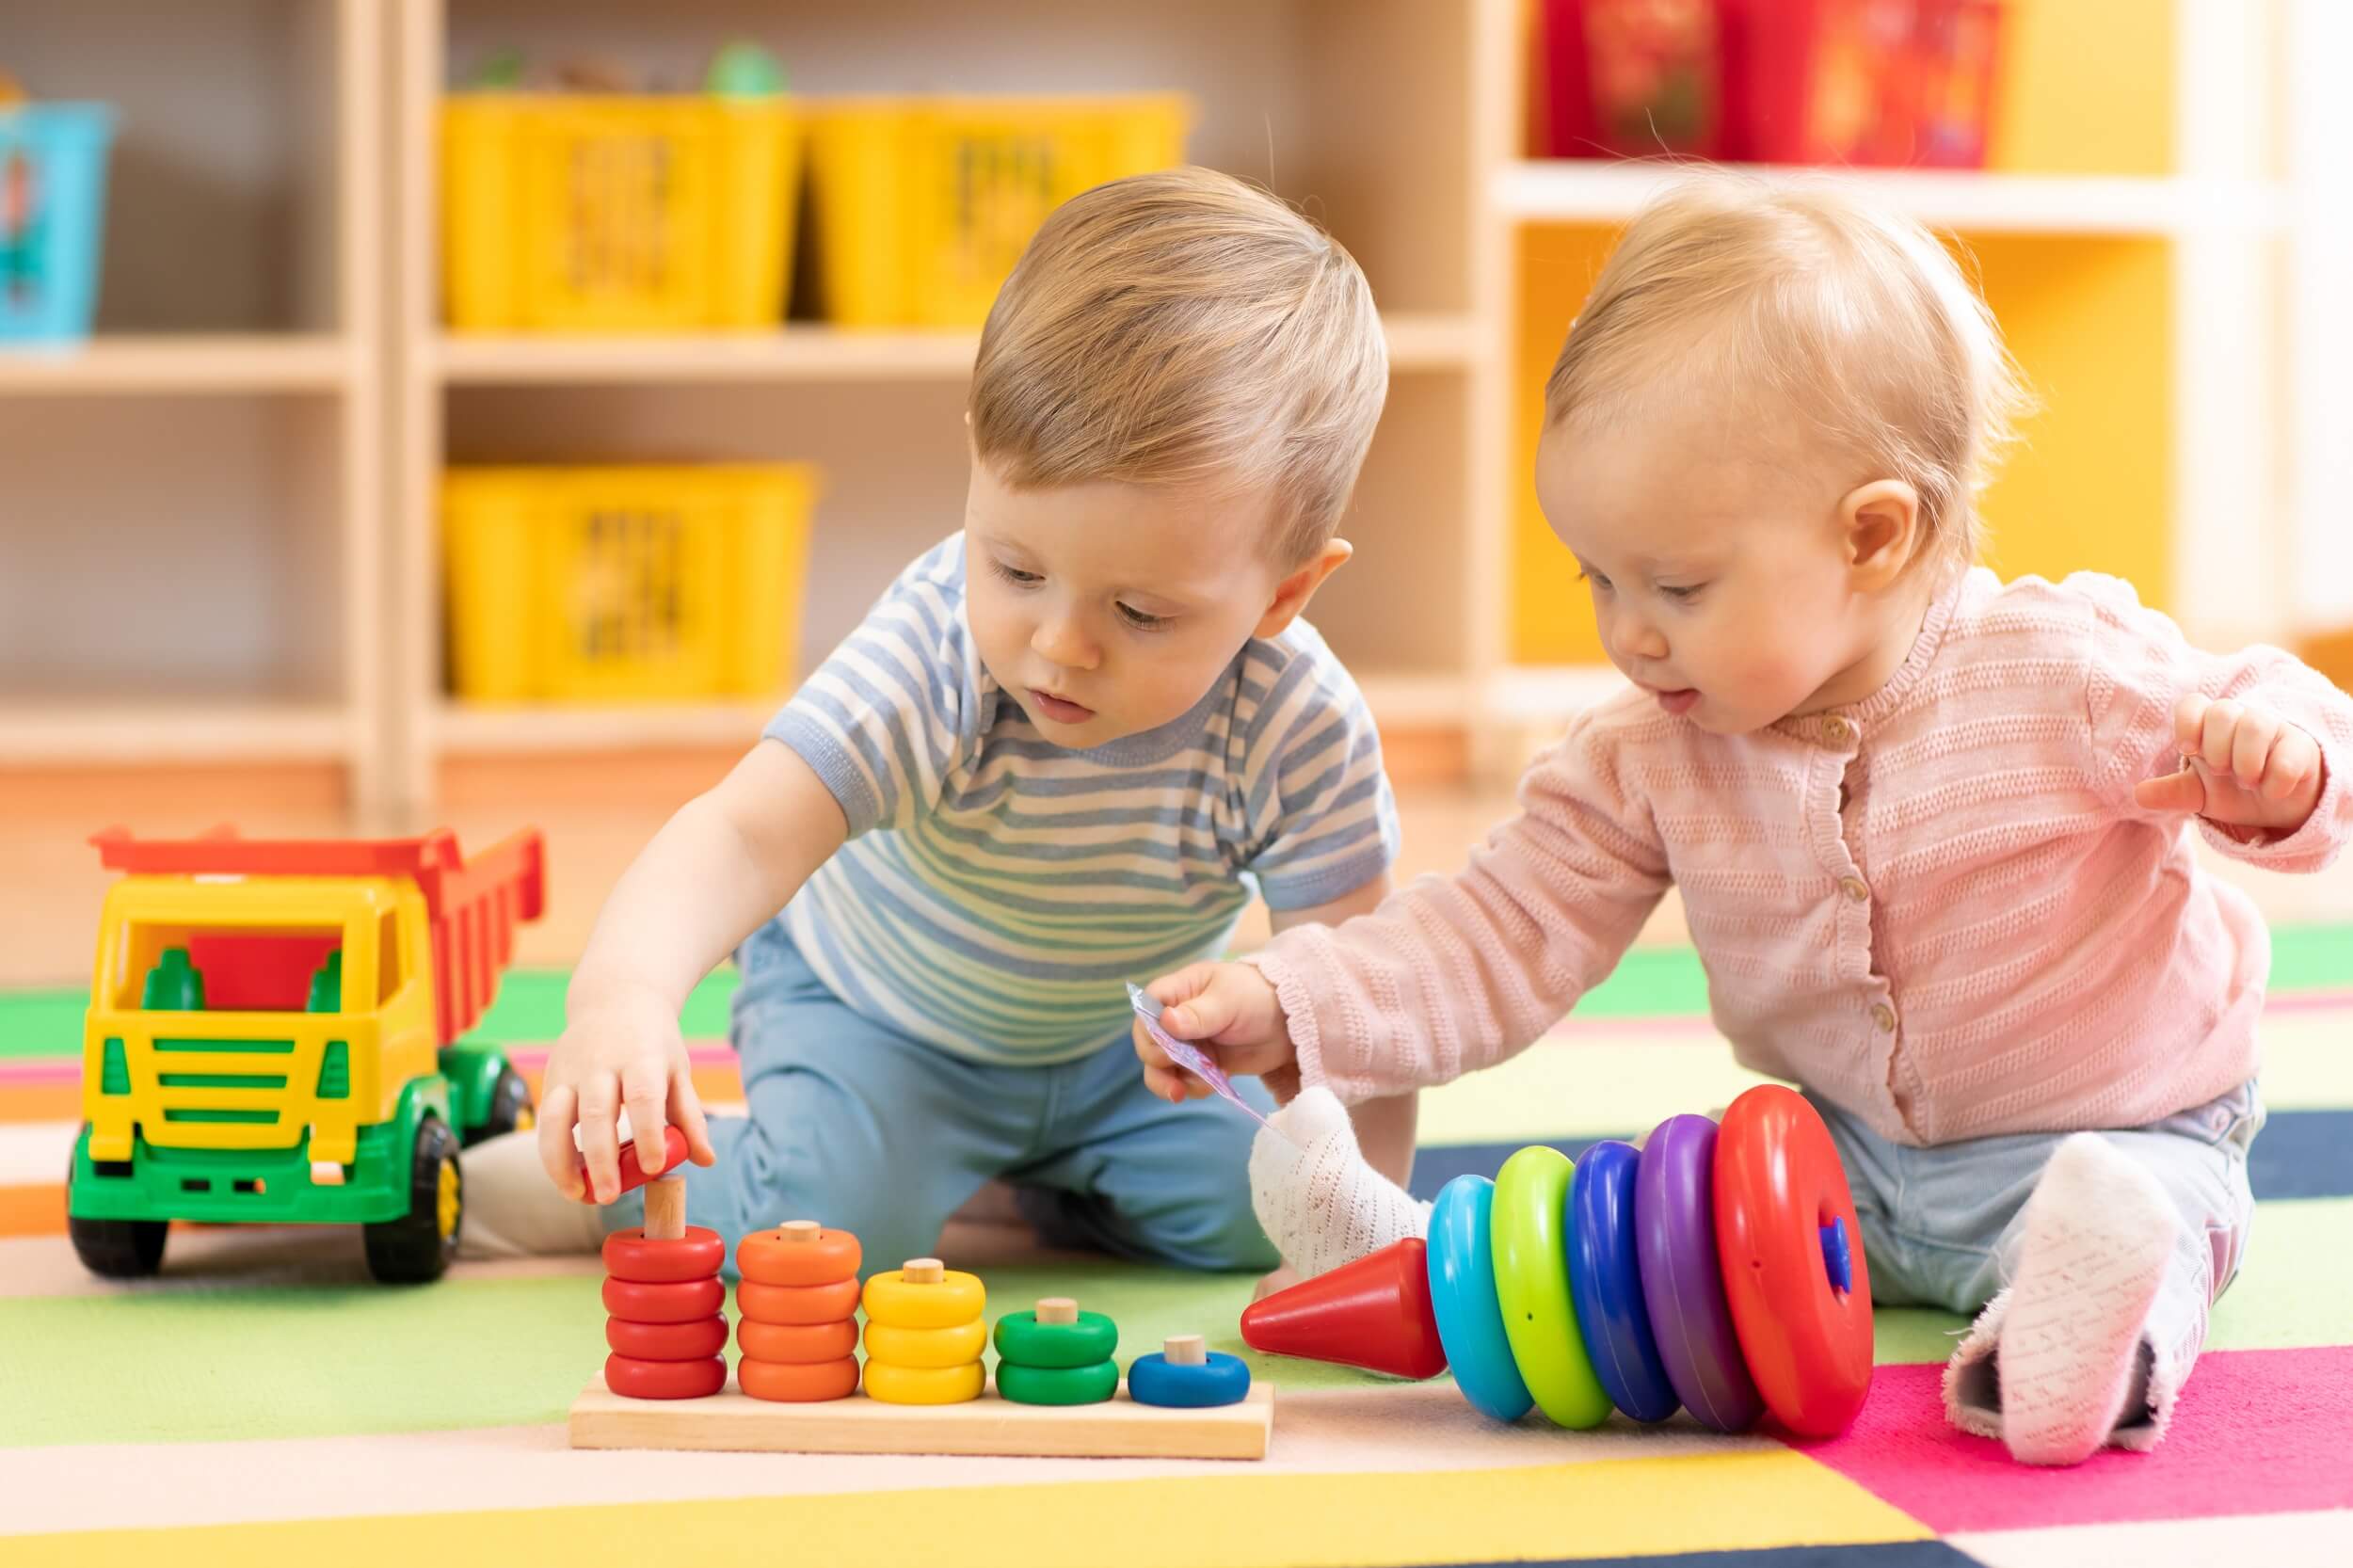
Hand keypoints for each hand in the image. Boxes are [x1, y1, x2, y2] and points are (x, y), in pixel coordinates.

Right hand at [537, 982, 715, 1203]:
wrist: (616, 996)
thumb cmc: (653, 1042)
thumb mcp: (677, 1070)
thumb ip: (690, 1115)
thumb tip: (706, 1159)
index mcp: (642, 1057)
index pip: (644, 1097)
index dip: (648, 1134)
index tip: (653, 1168)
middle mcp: (602, 1062)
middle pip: (597, 1113)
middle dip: (601, 1159)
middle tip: (609, 1197)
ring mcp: (571, 1069)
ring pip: (556, 1118)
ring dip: (561, 1161)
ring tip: (577, 1195)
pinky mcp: (551, 1078)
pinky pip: (545, 1120)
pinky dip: (551, 1152)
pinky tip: (567, 1177)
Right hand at [1131, 961, 1298, 1103]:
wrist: (1289, 1023)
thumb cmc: (1257, 997)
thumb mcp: (1229, 1001)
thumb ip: (1198, 1014)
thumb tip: (1166, 1021)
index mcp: (1177, 992)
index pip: (1146, 1009)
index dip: (1149, 1030)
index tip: (1166, 1045)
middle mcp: (1176, 1019)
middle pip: (1148, 1044)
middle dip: (1160, 1061)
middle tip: (1182, 1065)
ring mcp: (1188, 1045)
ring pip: (1160, 1069)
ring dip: (1170, 1082)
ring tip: (1188, 1090)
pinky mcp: (1202, 1066)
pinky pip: (1184, 1082)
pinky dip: (1193, 1088)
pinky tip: (1214, 1083)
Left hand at [2132, 693, 2325, 837]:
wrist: (2277, 805)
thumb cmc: (2233, 789)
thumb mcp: (2199, 794)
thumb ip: (2172, 791)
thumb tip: (2138, 795)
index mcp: (2209, 727)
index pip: (2193, 704)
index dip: (2187, 723)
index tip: (2189, 749)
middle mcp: (2240, 721)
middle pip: (2223, 711)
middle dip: (2216, 746)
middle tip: (2221, 771)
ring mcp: (2274, 730)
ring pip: (2257, 724)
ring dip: (2246, 759)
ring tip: (2247, 781)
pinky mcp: (2302, 748)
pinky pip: (2290, 753)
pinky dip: (2276, 778)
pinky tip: (2270, 792)